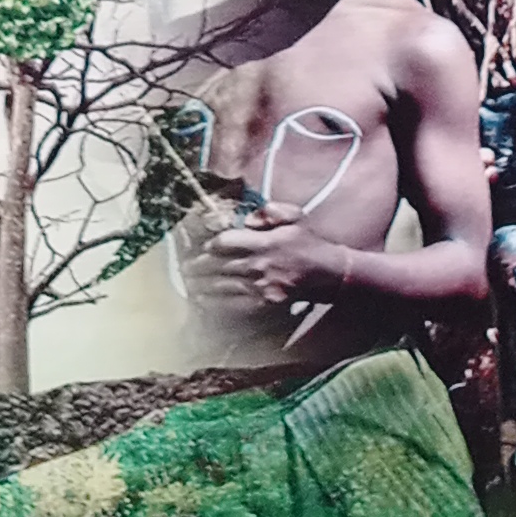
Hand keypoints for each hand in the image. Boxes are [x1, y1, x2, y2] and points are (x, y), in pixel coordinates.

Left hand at [203, 210, 353, 311]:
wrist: (330, 273)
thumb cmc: (310, 242)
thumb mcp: (295, 216)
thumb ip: (270, 211)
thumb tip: (246, 219)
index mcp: (264, 241)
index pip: (226, 242)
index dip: (211, 245)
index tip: (204, 247)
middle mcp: (260, 264)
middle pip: (219, 265)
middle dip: (199, 267)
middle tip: (185, 268)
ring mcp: (262, 286)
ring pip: (223, 285)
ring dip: (203, 285)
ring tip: (190, 283)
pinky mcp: (265, 303)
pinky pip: (235, 304)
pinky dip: (217, 303)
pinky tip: (205, 301)